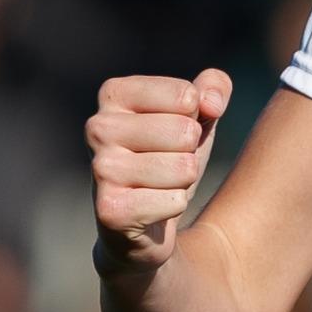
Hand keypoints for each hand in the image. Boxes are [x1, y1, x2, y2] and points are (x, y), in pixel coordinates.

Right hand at [88, 70, 229, 273]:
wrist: (144, 223)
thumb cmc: (169, 158)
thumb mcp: (197, 118)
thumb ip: (214, 89)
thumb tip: (214, 103)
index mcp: (114, 94)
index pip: (186, 96)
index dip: (194, 119)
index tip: (171, 134)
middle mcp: (98, 127)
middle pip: (185, 131)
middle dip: (189, 153)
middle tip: (166, 165)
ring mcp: (101, 168)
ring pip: (184, 167)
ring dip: (182, 182)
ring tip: (159, 186)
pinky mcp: (110, 209)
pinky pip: (176, 202)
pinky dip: (174, 207)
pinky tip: (151, 208)